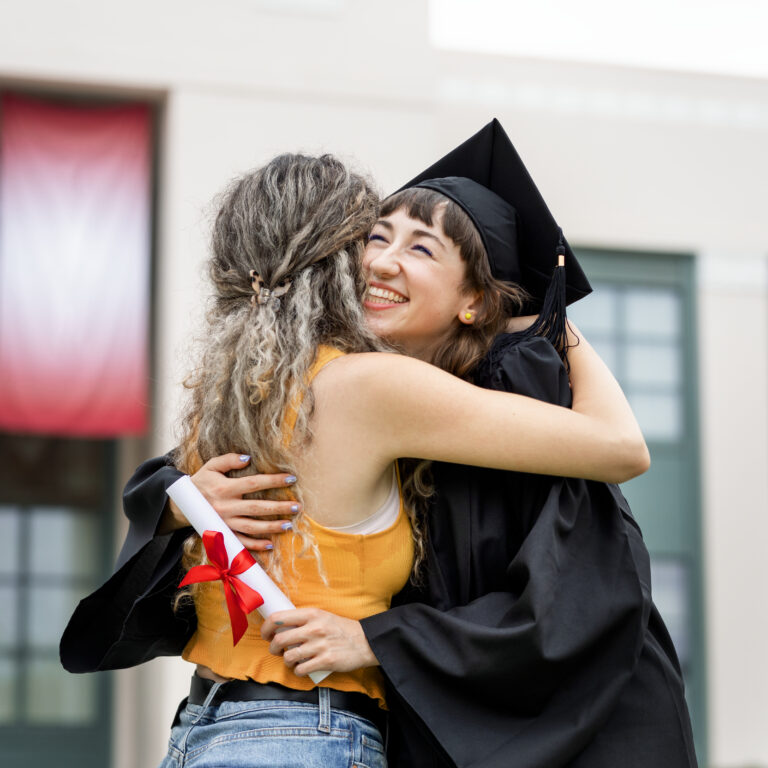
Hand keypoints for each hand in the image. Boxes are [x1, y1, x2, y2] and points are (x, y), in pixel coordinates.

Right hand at [161, 454, 298, 550]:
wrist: (181, 505)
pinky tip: (271, 544)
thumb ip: (229, 460)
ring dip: (271, 527)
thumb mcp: (211, 466)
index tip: (291, 478)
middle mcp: (226, 507)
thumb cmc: (201, 482)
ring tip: (289, 524)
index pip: (254, 483)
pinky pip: (241, 542)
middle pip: (257, 508)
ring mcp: (225, 523)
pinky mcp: (223, 534)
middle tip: (297, 507)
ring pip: (251, 527)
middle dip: (278, 508)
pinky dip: (255, 545)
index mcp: (225, 488)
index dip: (273, 481)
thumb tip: (248, 457)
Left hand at [262, 608, 378, 676]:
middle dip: (273, 647)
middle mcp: (314, 628)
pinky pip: (301, 669)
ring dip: (286, 661)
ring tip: (292, 659)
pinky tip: (302, 668)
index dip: (266, 628)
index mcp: (311, 614)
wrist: (365, 641)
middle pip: (280, 639)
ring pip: (289, 657)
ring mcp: (320, 645)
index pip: (278, 618)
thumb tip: (280, 626)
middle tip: (276, 650)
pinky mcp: (326, 661)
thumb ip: (303, 620)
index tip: (266, 634)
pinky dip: (298, 671)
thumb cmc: (340, 628)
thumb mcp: (322, 616)